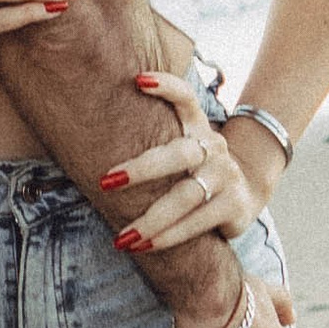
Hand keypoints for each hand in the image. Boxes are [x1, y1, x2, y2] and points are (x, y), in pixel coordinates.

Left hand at [97, 70, 265, 256]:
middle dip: (142, 169)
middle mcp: (213, 147)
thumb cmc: (193, 169)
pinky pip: (197, 222)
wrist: (243, 196)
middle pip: (180, 154)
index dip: (166, 86)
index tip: (137, 80)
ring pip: (186, 196)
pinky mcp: (233, 206)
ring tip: (123, 236)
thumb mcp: (179, 147)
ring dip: (151, 219)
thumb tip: (85, 129)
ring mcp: (225, 176)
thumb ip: (149, 136)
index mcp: (197, 127)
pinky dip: (169, 236)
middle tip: (107, 181)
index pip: (185, 99)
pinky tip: (145, 246)